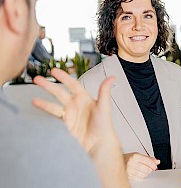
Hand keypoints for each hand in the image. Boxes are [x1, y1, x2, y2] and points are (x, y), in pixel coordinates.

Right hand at [33, 68, 128, 187]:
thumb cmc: (104, 125)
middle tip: (37, 79)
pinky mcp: (65, 125)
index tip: (54, 71)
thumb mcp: (104, 106)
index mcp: (84, 98)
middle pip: (59, 93)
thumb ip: (104, 91)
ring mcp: (69, 115)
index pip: (72, 84)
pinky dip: (46, 115)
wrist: (99, 144)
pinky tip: (39, 113)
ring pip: (53, 105)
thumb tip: (112, 77)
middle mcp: (75, 105)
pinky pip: (53, 118)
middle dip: (48, 86)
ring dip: (43, 102)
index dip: (63, 77)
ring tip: (33, 100)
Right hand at [124, 152, 159, 180]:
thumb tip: (157, 161)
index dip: (153, 165)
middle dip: (149, 169)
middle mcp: (131, 163)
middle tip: (149, 167)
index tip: (155, 166)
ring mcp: (129, 170)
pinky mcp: (128, 176)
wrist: (118, 162)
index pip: (148, 161)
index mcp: (134, 156)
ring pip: (143, 174)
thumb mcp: (138, 155)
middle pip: (146, 169)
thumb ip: (148, 158)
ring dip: (145, 173)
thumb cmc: (128, 158)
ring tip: (143, 170)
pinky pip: (139, 178)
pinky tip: (139, 173)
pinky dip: (141, 176)